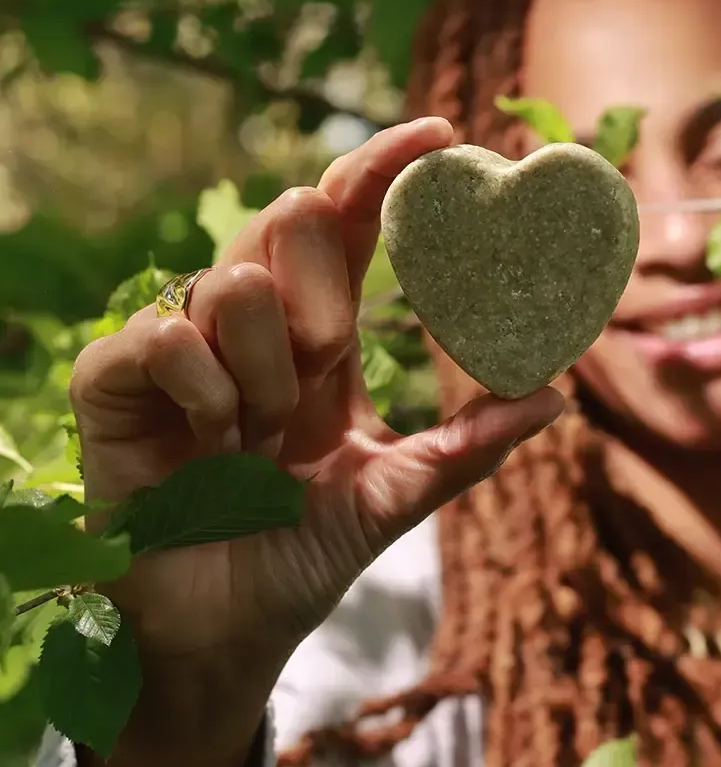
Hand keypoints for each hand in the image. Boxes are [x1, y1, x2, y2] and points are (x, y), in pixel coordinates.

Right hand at [70, 117, 563, 764]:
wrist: (222, 632)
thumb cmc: (301, 553)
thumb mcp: (395, 491)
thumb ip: (470, 445)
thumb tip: (558, 396)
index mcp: (315, 333)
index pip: (347, 219)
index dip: (385, 167)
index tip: (442, 134)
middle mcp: (251, 322)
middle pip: (290, 219)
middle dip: (326, 291)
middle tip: (328, 359)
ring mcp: (182, 343)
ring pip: (234, 280)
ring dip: (267, 366)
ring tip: (264, 433)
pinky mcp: (117, 380)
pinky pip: (163, 335)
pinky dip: (203, 388)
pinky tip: (210, 437)